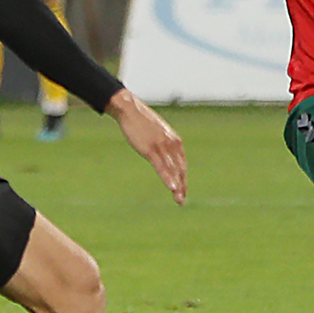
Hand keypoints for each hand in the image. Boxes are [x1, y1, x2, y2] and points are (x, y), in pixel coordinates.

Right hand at [107, 89, 186, 203]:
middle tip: (182, 201)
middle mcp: (172, 145)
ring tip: (179, 200)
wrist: (131, 110)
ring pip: (172, 170)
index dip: (182, 179)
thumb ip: (164, 144)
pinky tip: (172, 187)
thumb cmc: (143, 122)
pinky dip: (167, 178)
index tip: (182, 191)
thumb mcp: (158, 133)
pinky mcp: (151, 149)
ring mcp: (162, 147)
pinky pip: (161, 167)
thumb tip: (164, 154)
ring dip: (176, 186)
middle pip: (180, 170)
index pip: (182, 164)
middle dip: (182, 186)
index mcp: (176, 142)